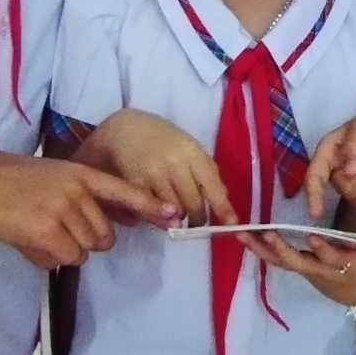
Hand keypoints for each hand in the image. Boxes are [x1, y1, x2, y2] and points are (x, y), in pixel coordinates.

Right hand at [0, 160, 174, 270]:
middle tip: (56, 230)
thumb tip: (106, 229)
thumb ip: (80, 195)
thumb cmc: (11, 188)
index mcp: (79, 173)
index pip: (123, 190)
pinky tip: (32, 243)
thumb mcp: (52, 179)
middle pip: (104, 235)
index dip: (148, 206)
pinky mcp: (49, 230)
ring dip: (68, 250)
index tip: (173, 215)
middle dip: (86, 241)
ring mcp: (63, 208)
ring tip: (40, 232)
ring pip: (87, 249)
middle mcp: (76, 188)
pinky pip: (68, 258)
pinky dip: (52, 258)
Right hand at [82, 109, 234, 226]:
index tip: (232, 225)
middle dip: (197, 218)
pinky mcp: (133, 185)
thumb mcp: (188, 146)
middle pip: (193, 204)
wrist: (123, 129)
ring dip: (177, 217)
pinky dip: (157, 216)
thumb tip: (223, 196)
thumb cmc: (162, 138)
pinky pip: (151, 212)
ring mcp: (152, 175)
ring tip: (175, 211)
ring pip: (173, 212)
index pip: (211, 184)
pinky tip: (158, 208)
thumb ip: (206, 169)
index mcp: (191, 152)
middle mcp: (173, 163)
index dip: (223, 207)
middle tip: (195, 221)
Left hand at [251, 227, 355, 307]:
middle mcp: (321, 270)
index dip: (324, 251)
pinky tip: (243, 237)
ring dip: (260, 250)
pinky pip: (275, 259)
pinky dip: (259, 249)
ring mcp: (306, 269)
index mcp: (344, 266)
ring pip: (280, 261)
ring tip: (242, 235)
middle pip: (298, 262)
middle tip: (267, 234)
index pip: (333, 259)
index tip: (314, 239)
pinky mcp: (297, 266)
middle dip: (282, 250)